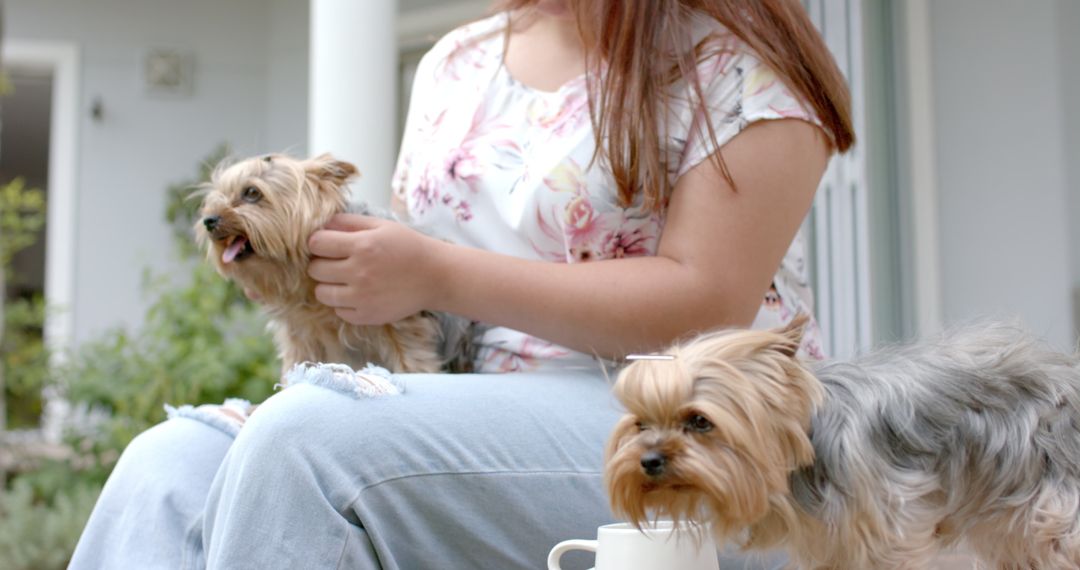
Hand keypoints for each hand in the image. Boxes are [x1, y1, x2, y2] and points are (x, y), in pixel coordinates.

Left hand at [307, 213, 444, 324]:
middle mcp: (359, 272)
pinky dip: (343, 303)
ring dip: (328, 285)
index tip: (327, 244)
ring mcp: (362, 297)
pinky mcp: (367, 315)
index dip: (318, 242)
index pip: (316, 243)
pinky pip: (339, 311)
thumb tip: (321, 224)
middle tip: (336, 263)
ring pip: (322, 293)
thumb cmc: (409, 247)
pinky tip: (358, 294)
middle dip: (321, 264)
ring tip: (344, 280)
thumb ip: (349, 222)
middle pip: (315, 269)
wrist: (436, 276)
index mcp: (362, 245)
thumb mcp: (381, 225)